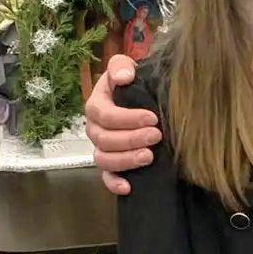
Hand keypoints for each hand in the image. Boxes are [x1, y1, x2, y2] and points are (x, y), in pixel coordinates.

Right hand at [84, 55, 160, 194]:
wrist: (147, 99)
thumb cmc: (136, 84)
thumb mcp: (127, 69)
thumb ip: (121, 67)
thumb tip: (123, 78)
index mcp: (97, 105)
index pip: (103, 114)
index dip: (126, 118)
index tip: (153, 118)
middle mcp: (95, 128)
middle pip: (103, 139)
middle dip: (130, 139)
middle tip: (157, 135)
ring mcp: (102, 148)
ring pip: (104, 159)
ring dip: (126, 160)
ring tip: (149, 156)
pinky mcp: (111, 166)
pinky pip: (106, 178)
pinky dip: (114, 184)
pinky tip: (129, 187)